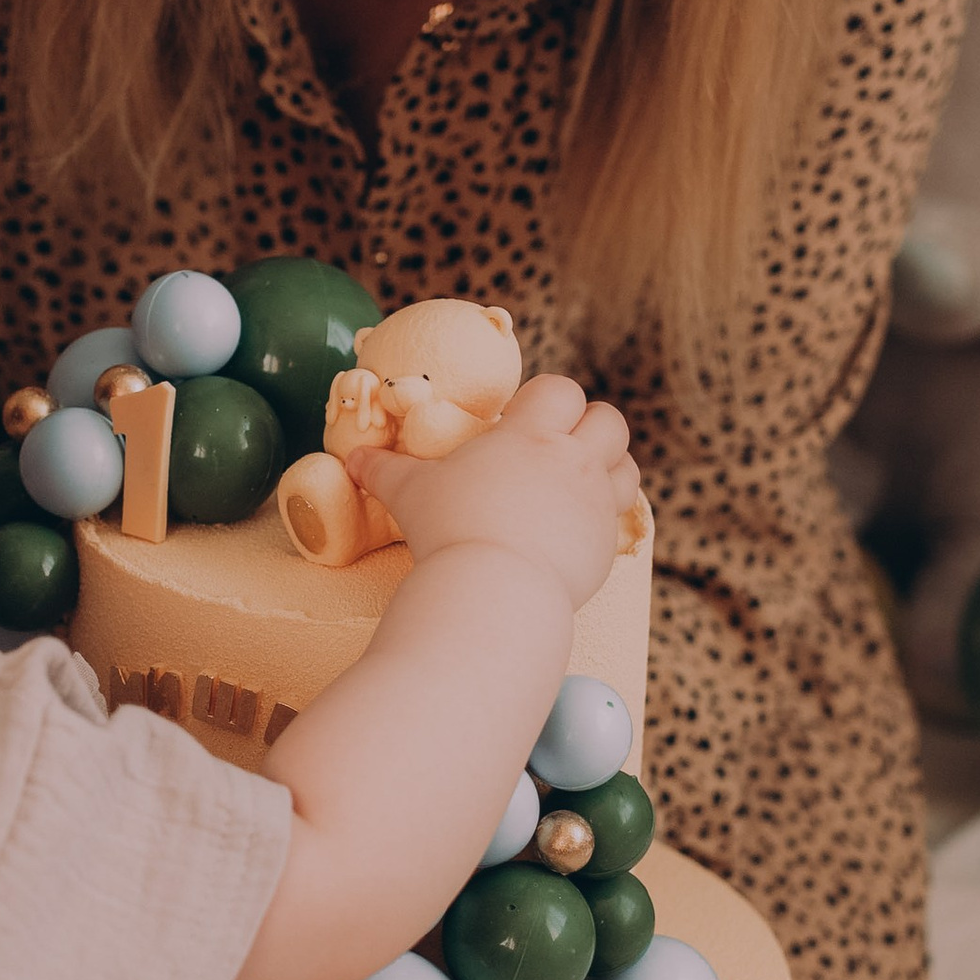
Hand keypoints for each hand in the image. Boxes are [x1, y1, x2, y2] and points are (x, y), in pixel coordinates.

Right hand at [352, 373, 636, 609]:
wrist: (494, 589)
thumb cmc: (449, 531)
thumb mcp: (410, 494)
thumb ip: (384, 472)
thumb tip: (351, 461)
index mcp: (529, 435)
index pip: (561, 390)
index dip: (548, 400)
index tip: (525, 421)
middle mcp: (572, 460)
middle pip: (609, 419)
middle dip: (590, 427)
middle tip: (560, 448)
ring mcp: (595, 502)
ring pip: (627, 465)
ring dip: (609, 467)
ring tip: (580, 483)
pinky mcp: (607, 544)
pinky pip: (623, 517)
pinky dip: (607, 516)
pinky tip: (579, 527)